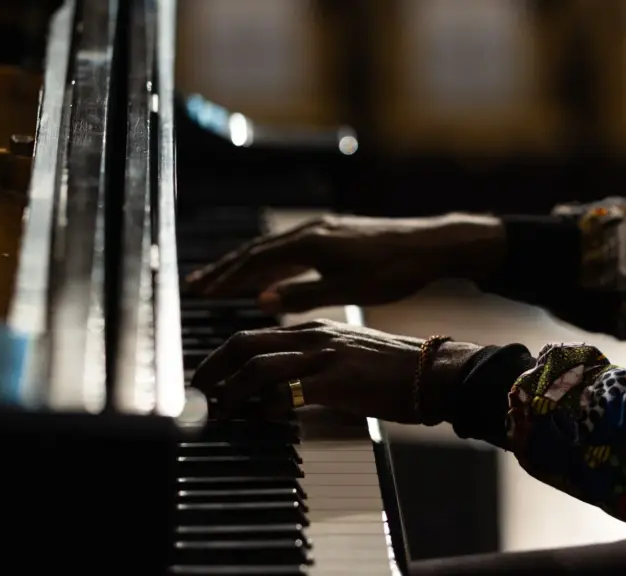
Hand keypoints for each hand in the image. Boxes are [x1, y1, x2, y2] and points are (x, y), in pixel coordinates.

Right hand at [184, 213, 504, 313]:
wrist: (431, 245)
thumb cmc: (394, 270)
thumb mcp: (348, 289)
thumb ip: (303, 294)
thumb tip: (260, 300)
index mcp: (311, 243)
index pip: (256, 262)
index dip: (226, 277)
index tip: (201, 291)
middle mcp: (311, 230)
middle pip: (256, 250)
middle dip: (224, 268)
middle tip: (195, 283)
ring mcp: (322, 229)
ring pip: (272, 247)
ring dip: (244, 264)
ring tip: (221, 278)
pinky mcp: (333, 232)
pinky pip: (289, 246)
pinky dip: (269, 260)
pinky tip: (267, 273)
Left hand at [190, 319, 481, 423]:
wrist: (436, 371)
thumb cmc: (394, 370)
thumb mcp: (344, 357)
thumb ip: (311, 367)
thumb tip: (279, 391)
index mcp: (312, 329)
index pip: (253, 336)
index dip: (221, 357)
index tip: (206, 377)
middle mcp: (312, 335)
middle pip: (245, 343)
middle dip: (213, 368)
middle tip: (197, 393)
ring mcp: (324, 355)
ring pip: (259, 365)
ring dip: (231, 391)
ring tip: (220, 411)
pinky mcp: (338, 379)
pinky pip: (290, 389)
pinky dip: (267, 405)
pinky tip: (261, 418)